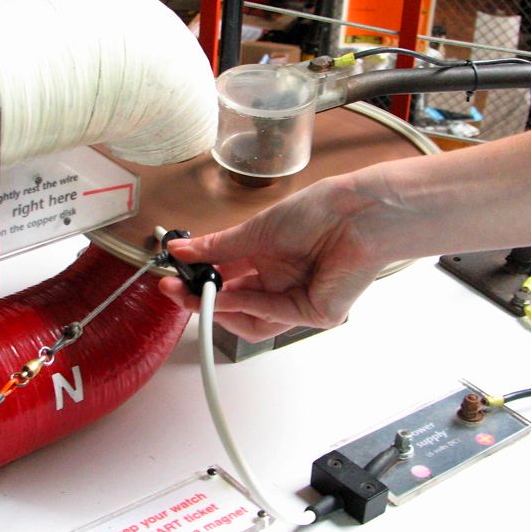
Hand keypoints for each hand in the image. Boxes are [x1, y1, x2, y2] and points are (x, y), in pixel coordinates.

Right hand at [158, 174, 389, 342]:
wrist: (357, 212)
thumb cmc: (318, 212)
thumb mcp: (256, 230)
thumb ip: (217, 247)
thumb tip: (180, 250)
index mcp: (268, 261)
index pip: (226, 280)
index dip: (199, 282)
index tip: (173, 277)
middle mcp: (282, 283)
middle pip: (235, 305)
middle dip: (202, 300)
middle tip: (175, 292)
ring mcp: (298, 301)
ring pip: (251, 320)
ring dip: (221, 308)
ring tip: (195, 296)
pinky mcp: (315, 314)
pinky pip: (273, 315)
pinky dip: (248, 305)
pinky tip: (227, 295)